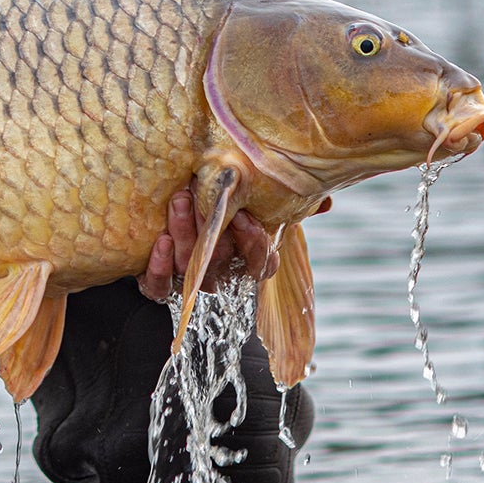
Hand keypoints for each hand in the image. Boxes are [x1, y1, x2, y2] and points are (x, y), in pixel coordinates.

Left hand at [137, 192, 332, 300]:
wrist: (157, 211)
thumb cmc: (215, 200)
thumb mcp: (251, 196)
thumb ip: (285, 198)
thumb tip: (326, 203)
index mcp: (245, 257)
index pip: (261, 263)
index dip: (255, 244)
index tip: (246, 216)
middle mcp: (219, 273)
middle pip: (222, 261)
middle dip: (213, 230)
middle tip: (201, 195)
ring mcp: (188, 281)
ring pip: (190, 270)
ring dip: (185, 236)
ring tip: (179, 201)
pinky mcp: (157, 284)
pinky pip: (159, 287)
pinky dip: (160, 267)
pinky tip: (161, 242)